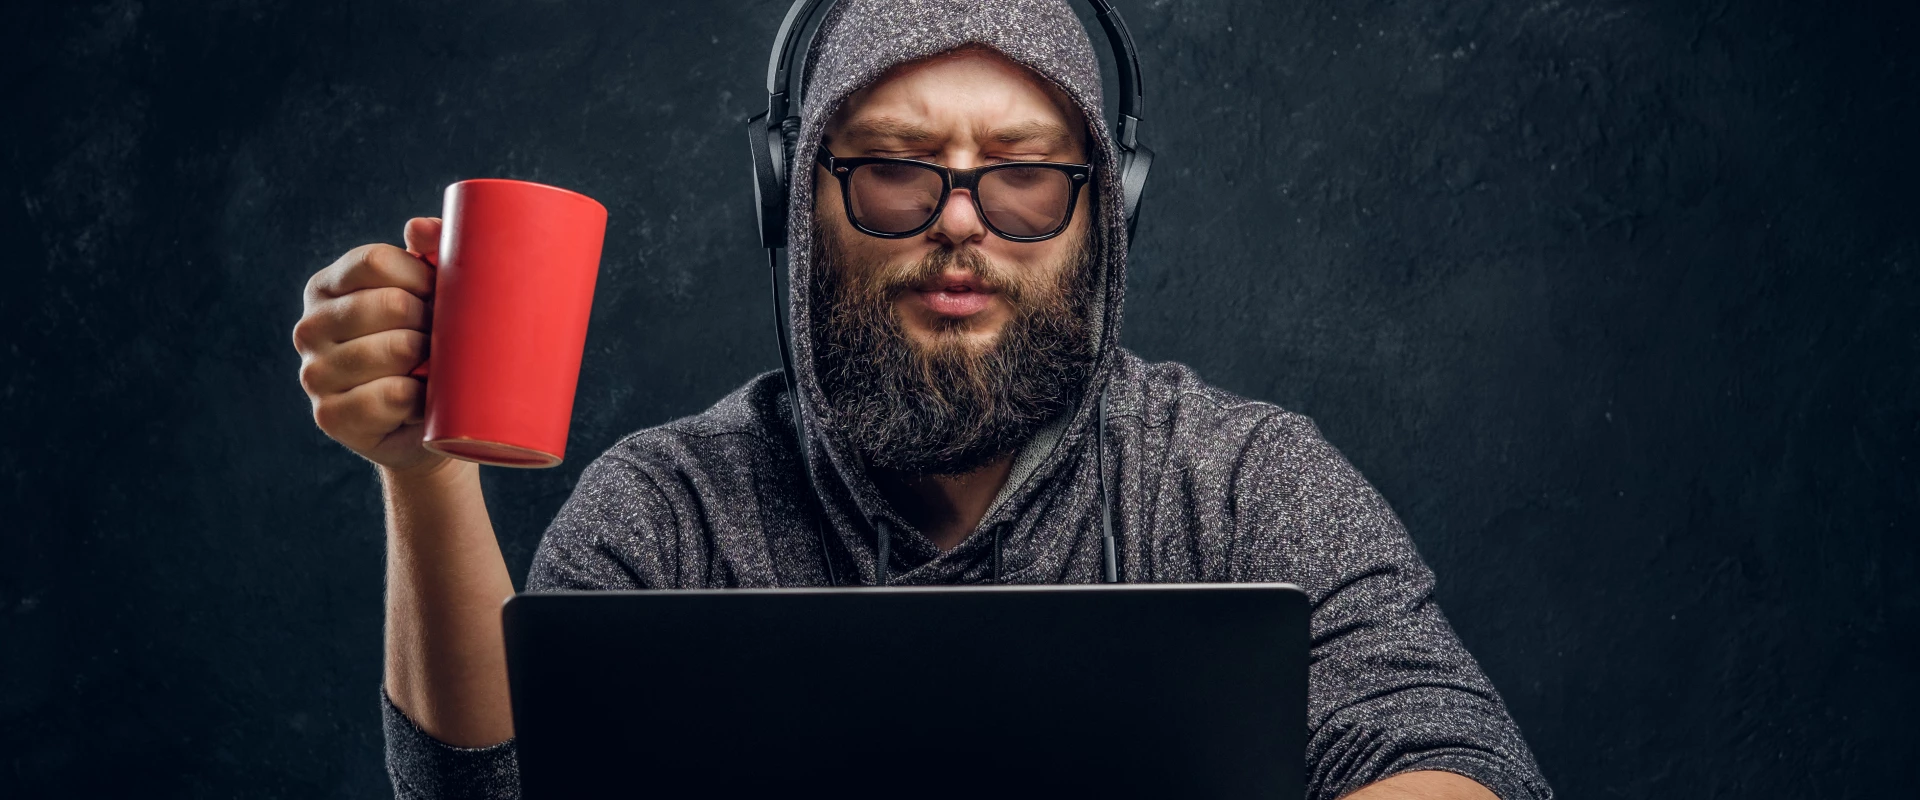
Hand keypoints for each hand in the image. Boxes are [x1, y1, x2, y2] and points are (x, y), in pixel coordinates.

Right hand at [293, 217, 447, 476]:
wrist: (434, 423)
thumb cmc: (433, 345)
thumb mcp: (433, 293)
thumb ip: (430, 251)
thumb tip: (418, 228)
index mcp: (328, 287)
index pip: (374, 261)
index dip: (421, 276)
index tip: (441, 295)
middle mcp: (310, 327)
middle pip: (389, 303)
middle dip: (431, 321)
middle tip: (445, 339)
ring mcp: (315, 374)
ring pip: (393, 349)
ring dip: (430, 361)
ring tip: (435, 368)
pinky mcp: (331, 417)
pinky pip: (390, 396)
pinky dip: (419, 399)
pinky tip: (423, 401)